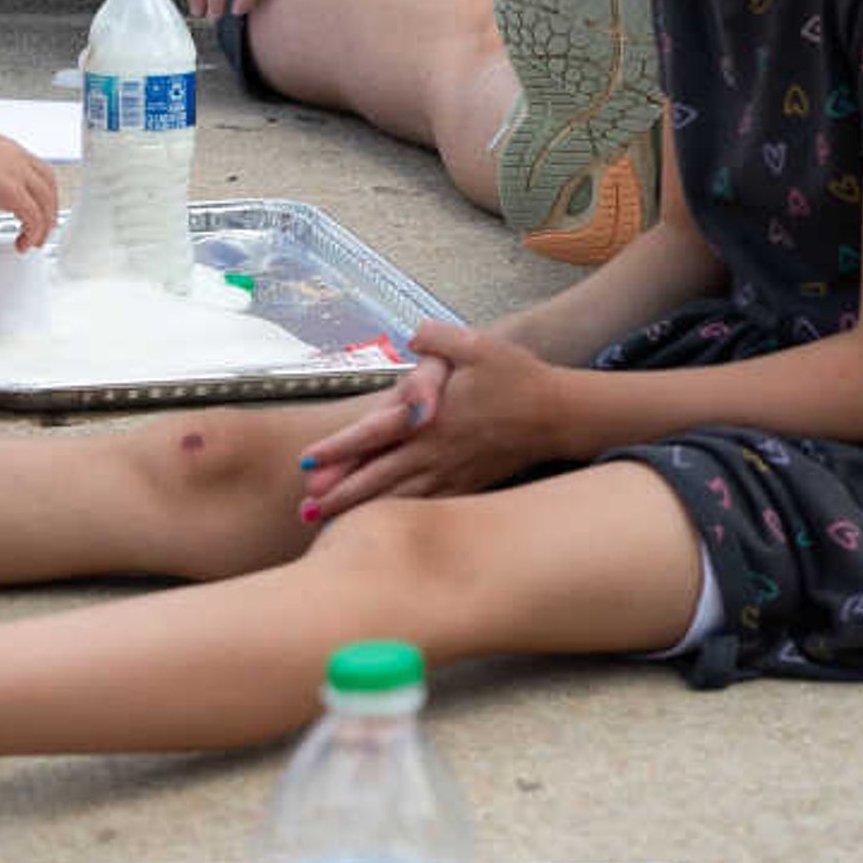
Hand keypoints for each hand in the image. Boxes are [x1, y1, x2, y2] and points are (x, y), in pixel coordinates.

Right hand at [0, 130, 61, 246]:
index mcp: (3, 148)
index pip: (34, 168)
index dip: (39, 189)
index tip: (36, 204)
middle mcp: (14, 157)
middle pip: (48, 183)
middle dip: (49, 208)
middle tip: (43, 227)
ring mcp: (15, 172)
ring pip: (46, 201)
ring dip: (45, 224)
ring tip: (35, 241)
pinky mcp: (11, 191)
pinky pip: (33, 217)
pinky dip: (32, 233)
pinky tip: (23, 244)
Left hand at [295, 322, 571, 518]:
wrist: (557, 414)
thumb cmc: (517, 377)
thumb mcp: (477, 344)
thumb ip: (437, 337)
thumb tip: (411, 336)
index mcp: (429, 419)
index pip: (372, 436)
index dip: (337, 450)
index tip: (306, 463)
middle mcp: (434, 451)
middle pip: (377, 478)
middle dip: (338, 496)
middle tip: (304, 512)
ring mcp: (451, 471)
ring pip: (398, 498)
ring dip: (361, 512)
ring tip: (329, 526)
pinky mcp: (468, 482)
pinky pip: (428, 505)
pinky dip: (400, 517)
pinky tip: (384, 524)